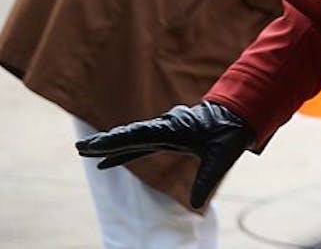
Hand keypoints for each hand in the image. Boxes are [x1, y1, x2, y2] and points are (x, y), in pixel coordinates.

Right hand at [75, 101, 253, 208]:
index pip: (140, 135)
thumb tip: (197, 205)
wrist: (240, 114)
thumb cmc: (230, 134)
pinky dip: (123, 152)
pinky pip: (140, 145)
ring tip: (85, 151)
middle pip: (130, 135)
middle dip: (105, 143)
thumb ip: (208, 180)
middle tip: (80, 148)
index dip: (117, 141)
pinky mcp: (167, 136)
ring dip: (110, 146)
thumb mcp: (221, 158)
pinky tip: (106, 163)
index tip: (96, 144)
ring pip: (132, 139)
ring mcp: (165, 130)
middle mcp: (165, 127)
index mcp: (174, 129)